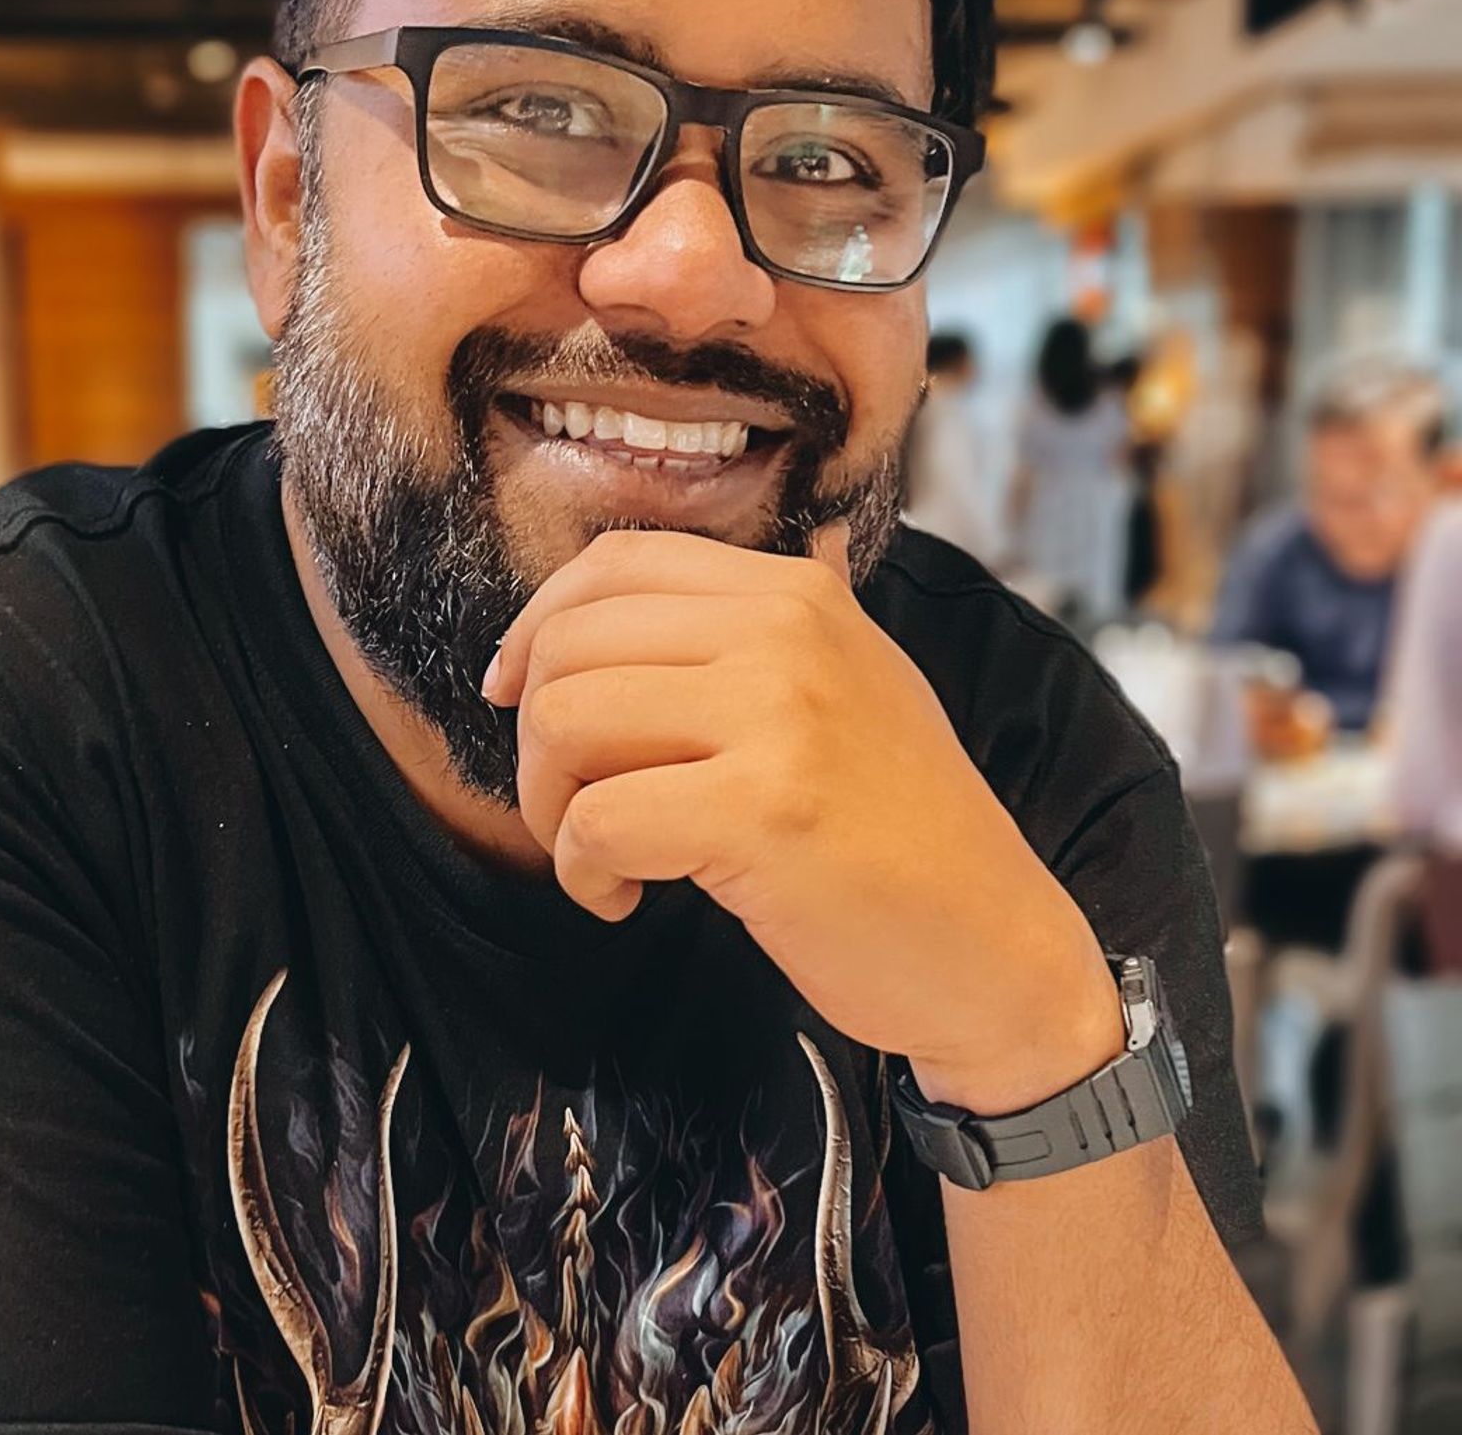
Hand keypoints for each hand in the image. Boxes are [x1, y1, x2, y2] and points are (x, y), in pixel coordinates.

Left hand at [485, 529, 1121, 1114]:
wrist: (997, 948)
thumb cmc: (900, 829)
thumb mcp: (847, 683)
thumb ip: (747, 628)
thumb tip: (619, 587)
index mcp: (796, 592)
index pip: (614, 562)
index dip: (537, 625)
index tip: (515, 692)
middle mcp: (787, 631)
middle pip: (569, 643)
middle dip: (537, 739)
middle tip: (574, 808)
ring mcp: (779, 715)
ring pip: (564, 721)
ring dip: (550, 806)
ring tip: (601, 855)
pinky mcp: (763, 811)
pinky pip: (596, 822)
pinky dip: (582, 872)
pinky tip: (625, 898)